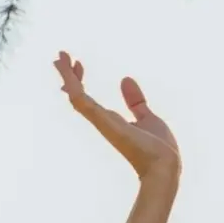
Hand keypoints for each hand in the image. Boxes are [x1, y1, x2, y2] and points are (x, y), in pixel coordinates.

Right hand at [54, 51, 181, 181]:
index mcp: (111, 121)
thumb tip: (125, 79)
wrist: (164, 166)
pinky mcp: (105, 123)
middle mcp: (103, 121)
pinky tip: (68, 76)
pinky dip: (75, 88)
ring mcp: (103, 123)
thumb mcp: (147, 117)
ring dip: (68, 78)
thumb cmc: (159, 149)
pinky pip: (85, 104)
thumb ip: (135, 101)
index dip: (80, 80)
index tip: (78, 64)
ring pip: (77, 97)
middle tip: (61, 56)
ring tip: (59, 58)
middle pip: (78, 96)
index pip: (88, 98)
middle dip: (68, 76)